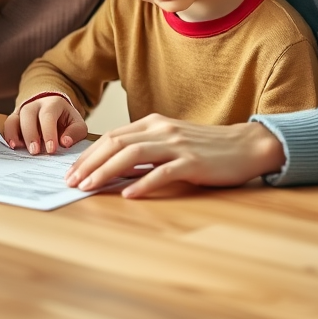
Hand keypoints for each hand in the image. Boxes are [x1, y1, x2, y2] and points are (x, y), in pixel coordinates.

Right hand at [4, 94, 87, 153]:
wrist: (54, 109)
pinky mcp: (15, 119)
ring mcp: (23, 110)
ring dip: (15, 134)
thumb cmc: (65, 120)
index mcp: (53, 103)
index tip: (51, 149)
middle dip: (31, 134)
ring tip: (17, 148)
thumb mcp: (77, 124)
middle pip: (28, 114)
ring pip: (15, 118)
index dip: (49, 132)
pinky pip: (8, 124)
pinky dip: (8, 134)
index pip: (48, 115)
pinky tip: (12, 145)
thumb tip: (65, 142)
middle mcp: (35, 104)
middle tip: (34, 152)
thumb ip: (75, 132)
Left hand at [65, 114, 285, 197]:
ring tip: (89, 186)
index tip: (72, 171)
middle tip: (71, 181)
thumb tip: (115, 169)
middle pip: (116, 143)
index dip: (89, 154)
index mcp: (154, 123)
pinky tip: (128, 195)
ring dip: (106, 171)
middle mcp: (162, 129)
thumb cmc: (207, 148)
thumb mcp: (171, 141)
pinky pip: (162, 173)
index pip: (112, 136)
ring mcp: (177, 144)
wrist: (246, 146)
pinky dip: (142, 184)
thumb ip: (145, 150)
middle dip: (89, 163)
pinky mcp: (192, 162)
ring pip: (132, 155)